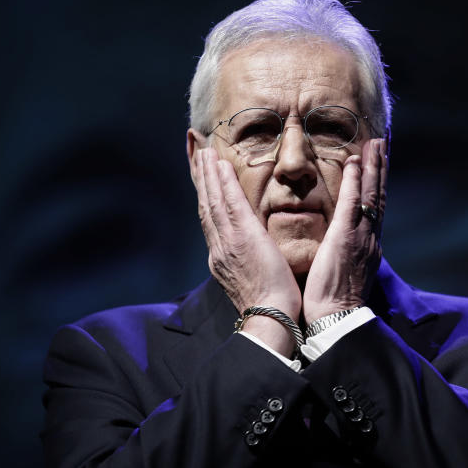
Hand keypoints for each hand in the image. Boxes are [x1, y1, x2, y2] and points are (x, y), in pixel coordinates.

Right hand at [193, 148, 301, 354]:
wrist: (271, 318)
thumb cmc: (270, 303)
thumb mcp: (251, 278)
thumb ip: (246, 260)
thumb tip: (247, 251)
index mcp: (220, 257)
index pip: (209, 217)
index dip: (203, 192)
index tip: (200, 172)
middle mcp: (218, 247)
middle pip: (204, 203)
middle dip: (200, 175)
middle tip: (195, 149)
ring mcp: (227, 242)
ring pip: (212, 200)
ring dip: (208, 173)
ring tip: (205, 150)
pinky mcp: (242, 238)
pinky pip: (229, 204)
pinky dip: (223, 183)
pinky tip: (220, 165)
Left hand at [303, 138, 386, 322]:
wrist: (336, 318)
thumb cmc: (333, 301)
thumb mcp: (344, 273)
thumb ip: (345, 255)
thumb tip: (340, 246)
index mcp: (368, 246)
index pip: (374, 209)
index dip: (377, 185)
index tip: (378, 164)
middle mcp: (370, 238)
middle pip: (378, 196)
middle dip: (381, 169)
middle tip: (383, 143)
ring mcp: (361, 236)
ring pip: (371, 195)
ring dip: (374, 167)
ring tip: (376, 144)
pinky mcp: (347, 237)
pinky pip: (353, 203)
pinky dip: (355, 182)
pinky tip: (355, 162)